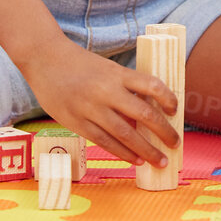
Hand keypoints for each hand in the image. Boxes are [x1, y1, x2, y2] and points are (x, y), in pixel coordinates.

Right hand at [28, 45, 179, 168]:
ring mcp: (91, 109)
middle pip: (144, 115)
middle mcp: (107, 91)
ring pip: (126, 134)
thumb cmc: (80, 64)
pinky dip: (123, 153)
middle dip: (164, 132)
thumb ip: (124, 89)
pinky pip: (105, 142)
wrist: (45, 59)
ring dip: (147, 150)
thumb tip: (146, 116)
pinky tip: (136, 160)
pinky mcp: (77, 123)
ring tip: (160, 161)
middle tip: (175, 144)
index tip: (175, 110)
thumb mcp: (107, 69)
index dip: (168, 99)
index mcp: (117, 74)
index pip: (152, 86)